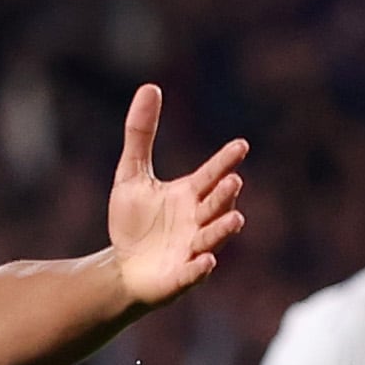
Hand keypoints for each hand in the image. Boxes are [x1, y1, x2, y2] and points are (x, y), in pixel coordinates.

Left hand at [106, 85, 249, 308]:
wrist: (123, 267)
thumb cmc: (134, 222)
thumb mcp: (131, 175)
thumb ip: (141, 134)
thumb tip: (149, 87)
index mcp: (190, 194)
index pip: (212, 174)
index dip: (225, 161)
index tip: (240, 145)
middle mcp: (197, 220)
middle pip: (216, 205)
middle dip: (225, 195)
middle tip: (233, 181)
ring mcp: (192, 249)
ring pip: (212, 237)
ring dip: (223, 229)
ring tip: (236, 219)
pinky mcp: (181, 276)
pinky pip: (194, 272)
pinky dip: (200, 268)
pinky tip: (207, 261)